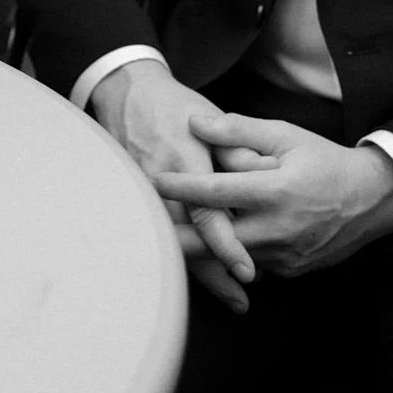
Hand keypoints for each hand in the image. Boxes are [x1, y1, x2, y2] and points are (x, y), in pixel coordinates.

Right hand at [89, 62, 256, 312]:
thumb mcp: (209, 118)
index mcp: (184, 158)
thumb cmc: (175, 107)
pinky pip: (159, 232)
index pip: (206, 212)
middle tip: (242, 299)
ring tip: (231, 296)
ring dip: (200, 271)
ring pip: (171, 243)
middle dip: (214, 275)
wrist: (126, 92)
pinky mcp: (134, 198)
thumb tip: (266, 178)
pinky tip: (199, 270)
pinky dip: (180, 254)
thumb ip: (235, 148)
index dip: (226, 245)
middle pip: (187, 240)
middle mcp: (160, 181)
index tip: (247, 271)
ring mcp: (141, 192)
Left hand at [156, 111, 392, 277]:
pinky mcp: (290, 271)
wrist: (371, 200)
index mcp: (274, 191)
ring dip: (203, 247)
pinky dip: (233, 254)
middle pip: (213, 239)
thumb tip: (195, 123)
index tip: (151, 180)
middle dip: (176, 237)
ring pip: (231, 255)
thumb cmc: (324, 160)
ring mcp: (284, 256)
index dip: (180, 186)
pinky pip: (252, 263)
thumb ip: (238, 130)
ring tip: (166, 237)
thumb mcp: (285, 135)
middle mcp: (277, 229)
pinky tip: (214, 244)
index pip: (215, 191)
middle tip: (141, 230)